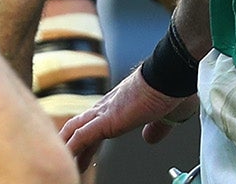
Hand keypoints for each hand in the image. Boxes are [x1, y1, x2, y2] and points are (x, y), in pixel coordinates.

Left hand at [60, 69, 196, 172]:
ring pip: (75, 130)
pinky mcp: (107, 119)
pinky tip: (67, 162)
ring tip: (61, 163)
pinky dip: (72, 150)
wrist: (173, 72)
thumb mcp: (166, 115)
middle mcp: (109, 105)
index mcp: (121, 104)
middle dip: (71, 145)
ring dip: (66, 147)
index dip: (88, 141)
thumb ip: (156, 128)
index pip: (96, 124)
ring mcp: (106, 111)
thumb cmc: (174, 86)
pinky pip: (82, 137)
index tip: (84, 155)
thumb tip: (150, 138)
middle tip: (66, 161)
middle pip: (80, 126)